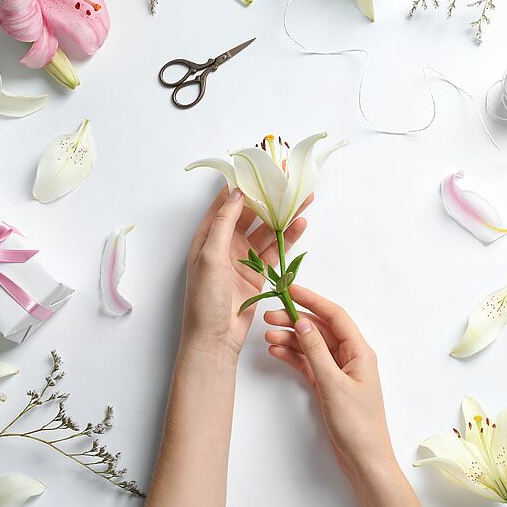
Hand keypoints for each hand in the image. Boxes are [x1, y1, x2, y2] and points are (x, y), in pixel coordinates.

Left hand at [181, 188, 310, 361]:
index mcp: (208, 236)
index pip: (226, 201)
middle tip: (288, 178)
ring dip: (283, 215)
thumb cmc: (204, 301)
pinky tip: (300, 223)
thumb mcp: (211, 256)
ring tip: (302, 197)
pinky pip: (275, 250)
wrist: (215, 340)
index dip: (244, 182)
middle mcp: (225, 244)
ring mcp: (243, 258)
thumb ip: (224, 223)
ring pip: (266, 230)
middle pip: (250, 212)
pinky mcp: (258, 274)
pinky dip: (287, 237)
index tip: (261, 166)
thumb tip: (236, 193)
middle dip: (269, 195)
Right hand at [263, 285, 395, 479]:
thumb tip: (303, 324)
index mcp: (359, 351)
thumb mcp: (333, 384)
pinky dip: (292, 356)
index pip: (335, 316)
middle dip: (295, 320)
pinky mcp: (327, 385)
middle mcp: (349, 356)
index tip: (290, 289)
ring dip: (291, 338)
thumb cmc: (357, 424)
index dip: (312, 300)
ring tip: (267, 335)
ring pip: (311, 346)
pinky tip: (275, 351)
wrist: (363, 458)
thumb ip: (316, 353)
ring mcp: (338, 371)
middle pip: (320, 329)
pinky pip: (308, 363)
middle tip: (269, 316)